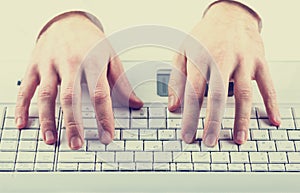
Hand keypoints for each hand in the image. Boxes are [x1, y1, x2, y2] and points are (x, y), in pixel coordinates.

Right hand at [15, 12, 142, 149]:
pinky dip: (23, 107)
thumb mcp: (111, 57)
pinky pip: (26, 88)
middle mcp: (70, 63)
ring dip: (47, 119)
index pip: (100, 94)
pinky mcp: (35, 65)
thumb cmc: (90, 41)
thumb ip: (122, 82)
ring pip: (46, 95)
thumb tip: (135, 103)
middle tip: (77, 143)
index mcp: (92, 62)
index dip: (104, 117)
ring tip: (51, 139)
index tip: (107, 135)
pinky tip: (24, 123)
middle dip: (73, 123)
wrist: (67, 21)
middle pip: (70, 97)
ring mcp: (50, 64)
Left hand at [168, 2, 280, 145]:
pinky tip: (271, 119)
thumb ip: (176, 79)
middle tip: (210, 142)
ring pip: (244, 94)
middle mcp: (222, 60)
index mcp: (200, 59)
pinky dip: (271, 103)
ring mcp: (243, 61)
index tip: (188, 135)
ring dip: (241, 119)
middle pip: (217, 96)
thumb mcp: (182, 52)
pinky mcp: (259, 62)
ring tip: (238, 138)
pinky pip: (267, 85)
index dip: (189, 117)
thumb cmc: (204, 36)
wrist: (230, 15)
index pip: (193, 94)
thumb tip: (173, 105)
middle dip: (213, 122)